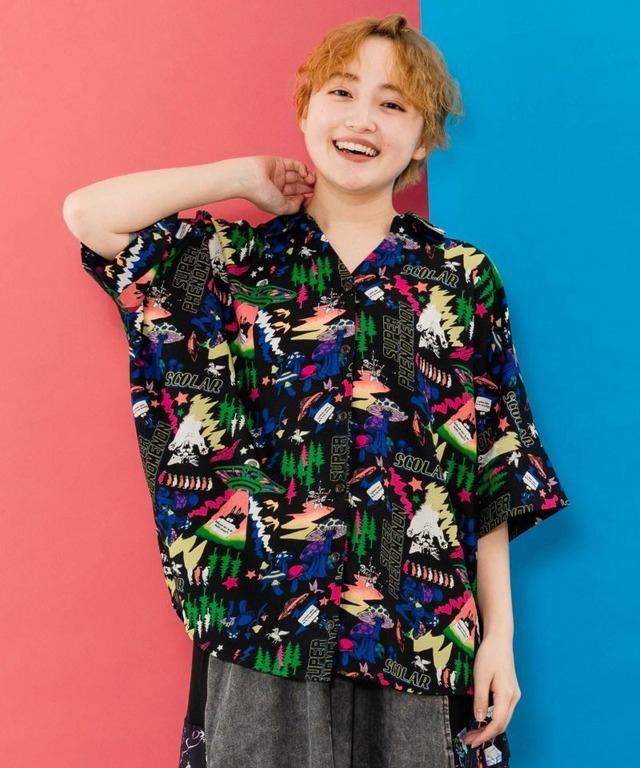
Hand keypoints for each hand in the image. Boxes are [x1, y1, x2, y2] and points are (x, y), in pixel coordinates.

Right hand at [239, 156, 314, 214]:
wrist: (250, 179)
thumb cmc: (262, 196)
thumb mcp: (281, 208)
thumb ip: (294, 207)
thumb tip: (303, 199)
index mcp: (278, 198)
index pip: (294, 198)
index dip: (305, 198)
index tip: (313, 200)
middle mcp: (279, 186)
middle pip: (298, 186)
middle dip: (308, 187)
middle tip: (317, 188)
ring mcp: (280, 174)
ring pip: (298, 175)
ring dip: (307, 177)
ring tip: (312, 180)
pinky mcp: (280, 163)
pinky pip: (295, 165)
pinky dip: (302, 168)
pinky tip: (305, 173)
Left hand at [463, 634, 520, 748]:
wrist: (500, 639)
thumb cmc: (489, 655)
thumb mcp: (481, 676)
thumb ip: (480, 699)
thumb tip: (478, 719)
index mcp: (506, 695)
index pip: (497, 723)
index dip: (484, 735)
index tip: (472, 741)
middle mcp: (513, 697)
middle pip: (501, 724)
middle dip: (485, 734)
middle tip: (469, 740)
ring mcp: (513, 694)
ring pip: (503, 718)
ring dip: (489, 728)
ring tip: (473, 732)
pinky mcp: (510, 690)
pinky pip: (503, 710)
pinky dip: (492, 719)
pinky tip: (482, 720)